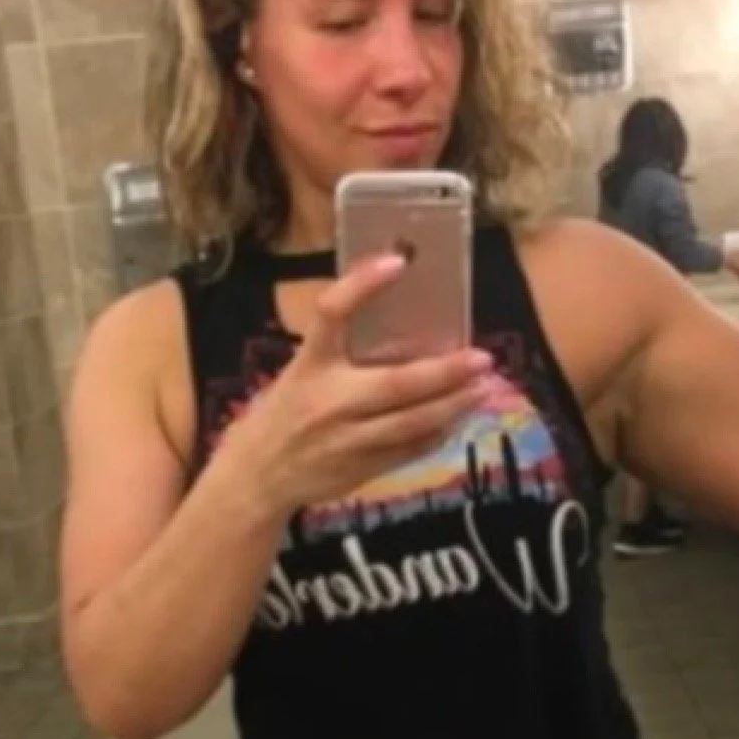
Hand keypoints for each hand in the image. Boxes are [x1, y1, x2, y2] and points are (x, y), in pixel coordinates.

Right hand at [213, 254, 501, 520]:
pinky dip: (438, 433)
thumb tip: (407, 324)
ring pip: (412, 422)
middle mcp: (329, 400)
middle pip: (396, 383)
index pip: (331, 315)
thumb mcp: (301, 373)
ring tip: (483, 388)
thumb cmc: (284, 413)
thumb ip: (341, 353)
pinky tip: (458, 419)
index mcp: (309, 366)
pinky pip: (410, 449)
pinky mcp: (360, 469)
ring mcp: (346, 439)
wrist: (256, 476)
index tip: (397, 262)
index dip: (361, 285)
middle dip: (445, 371)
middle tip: (482, 359)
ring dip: (453, 404)